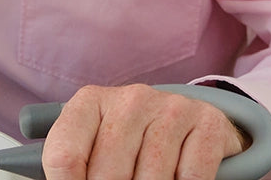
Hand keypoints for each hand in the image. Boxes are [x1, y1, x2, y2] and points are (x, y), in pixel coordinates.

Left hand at [41, 83, 246, 179]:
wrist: (187, 123)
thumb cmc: (130, 143)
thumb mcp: (96, 148)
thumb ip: (75, 167)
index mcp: (91, 102)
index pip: (64, 157)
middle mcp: (130, 99)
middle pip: (107, 174)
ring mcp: (170, 108)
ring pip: (151, 179)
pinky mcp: (206, 123)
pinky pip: (191, 178)